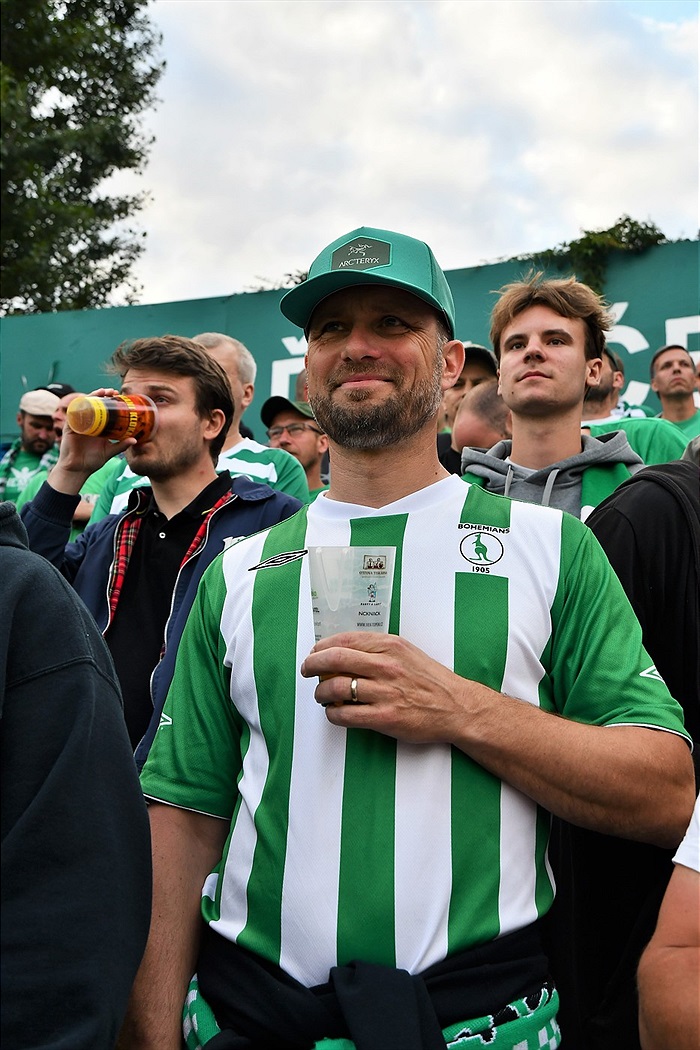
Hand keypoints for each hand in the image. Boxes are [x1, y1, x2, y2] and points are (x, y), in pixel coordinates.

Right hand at [50, 387, 135, 492]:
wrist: (77, 470)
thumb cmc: (92, 461)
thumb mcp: (110, 451)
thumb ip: (121, 445)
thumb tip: (134, 440)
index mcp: (97, 426)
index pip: (102, 409)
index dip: (109, 401)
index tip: (119, 395)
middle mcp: (87, 422)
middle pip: (94, 404)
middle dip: (102, 395)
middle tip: (112, 392)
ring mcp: (78, 424)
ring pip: (84, 405)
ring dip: (92, 396)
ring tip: (101, 392)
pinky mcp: (70, 427)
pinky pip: (74, 414)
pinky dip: (79, 406)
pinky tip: (86, 401)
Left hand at [300, 631, 469, 743]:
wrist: (455, 707)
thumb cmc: (430, 680)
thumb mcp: (406, 652)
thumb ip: (377, 648)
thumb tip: (343, 650)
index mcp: (390, 646)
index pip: (344, 640)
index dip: (322, 646)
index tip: (314, 652)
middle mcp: (386, 666)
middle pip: (334, 660)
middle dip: (312, 665)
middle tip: (307, 670)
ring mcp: (385, 692)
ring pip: (336, 688)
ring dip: (320, 693)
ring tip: (321, 695)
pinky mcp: (385, 717)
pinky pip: (345, 715)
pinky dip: (333, 713)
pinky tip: (334, 712)